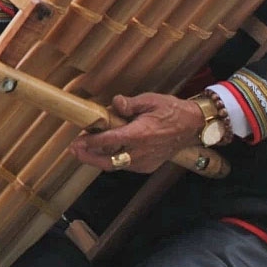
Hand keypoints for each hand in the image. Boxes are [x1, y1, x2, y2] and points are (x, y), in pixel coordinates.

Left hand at [69, 93, 205, 172]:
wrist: (192, 126)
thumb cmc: (171, 110)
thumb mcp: (150, 100)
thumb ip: (130, 104)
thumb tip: (115, 103)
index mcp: (141, 134)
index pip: (110, 141)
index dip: (91, 143)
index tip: (76, 142)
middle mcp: (142, 152)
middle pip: (109, 161)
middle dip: (88, 158)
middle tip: (74, 150)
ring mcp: (146, 162)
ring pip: (116, 165)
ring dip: (98, 159)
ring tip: (84, 150)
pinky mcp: (148, 166)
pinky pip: (125, 166)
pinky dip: (112, 160)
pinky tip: (103, 152)